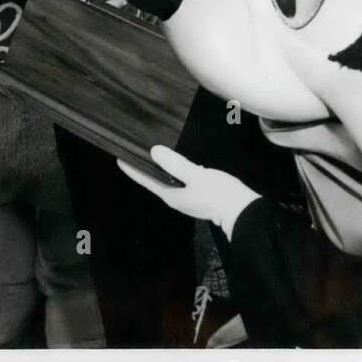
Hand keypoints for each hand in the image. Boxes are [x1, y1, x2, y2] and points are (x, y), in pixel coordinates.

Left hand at [118, 145, 258, 238]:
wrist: (242, 211)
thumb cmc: (217, 194)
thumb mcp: (196, 176)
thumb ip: (176, 164)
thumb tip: (154, 152)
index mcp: (171, 195)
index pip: (146, 180)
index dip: (132, 169)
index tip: (119, 158)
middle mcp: (175, 197)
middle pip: (154, 180)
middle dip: (144, 166)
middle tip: (135, 150)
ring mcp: (187, 197)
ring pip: (167, 179)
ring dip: (159, 167)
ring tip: (153, 152)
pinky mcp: (198, 193)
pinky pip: (180, 178)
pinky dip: (174, 168)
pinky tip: (179, 160)